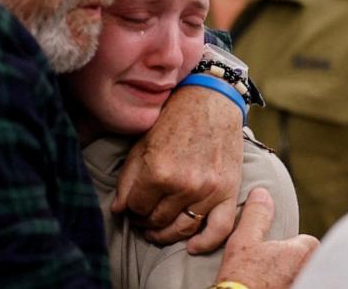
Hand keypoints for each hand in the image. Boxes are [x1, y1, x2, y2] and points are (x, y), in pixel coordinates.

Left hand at [113, 85, 242, 252]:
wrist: (211, 101)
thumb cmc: (173, 119)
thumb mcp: (142, 144)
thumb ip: (128, 179)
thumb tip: (119, 210)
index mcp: (158, 171)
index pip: (136, 207)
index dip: (130, 209)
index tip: (131, 206)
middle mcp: (184, 185)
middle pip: (157, 220)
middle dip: (145, 220)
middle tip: (142, 216)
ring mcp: (208, 191)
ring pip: (182, 228)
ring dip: (166, 234)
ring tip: (157, 230)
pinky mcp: (228, 192)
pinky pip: (220, 229)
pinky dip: (205, 243)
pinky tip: (191, 247)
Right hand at [215, 188, 318, 288]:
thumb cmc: (241, 276)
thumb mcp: (243, 240)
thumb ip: (256, 215)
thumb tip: (262, 193)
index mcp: (301, 252)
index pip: (308, 241)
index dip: (292, 245)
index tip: (276, 252)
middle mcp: (308, 271)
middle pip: (309, 261)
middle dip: (296, 262)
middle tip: (274, 268)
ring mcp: (304, 284)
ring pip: (305, 275)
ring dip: (293, 275)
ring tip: (273, 280)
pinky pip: (300, 284)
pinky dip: (289, 284)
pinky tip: (274, 286)